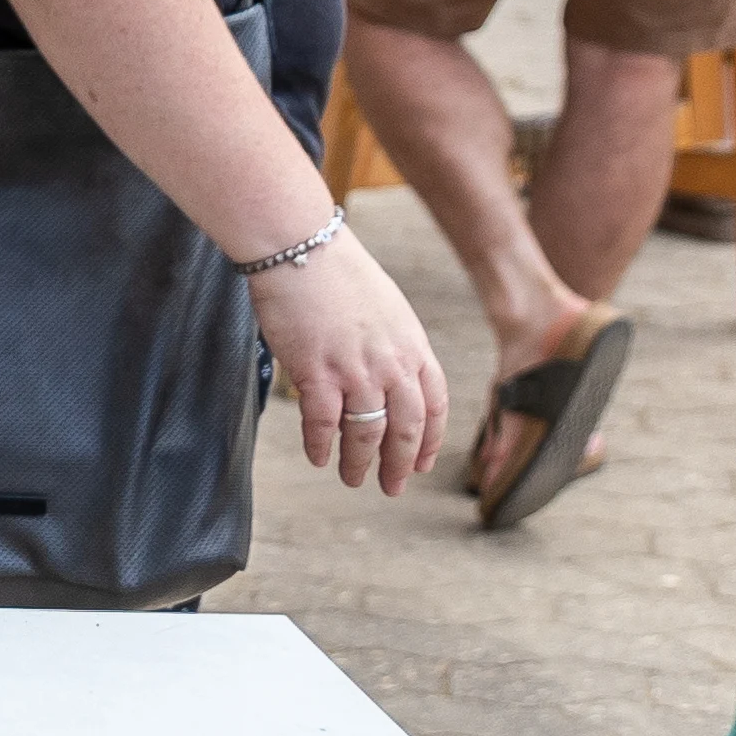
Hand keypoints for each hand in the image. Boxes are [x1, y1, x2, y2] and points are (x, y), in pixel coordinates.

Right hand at [248, 231, 448, 496]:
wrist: (301, 247)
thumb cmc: (336, 272)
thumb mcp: (385, 308)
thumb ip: (392, 346)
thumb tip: (384, 379)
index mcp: (413, 345)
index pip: (434, 405)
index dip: (430, 439)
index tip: (422, 462)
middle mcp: (391, 363)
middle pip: (406, 428)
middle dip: (401, 465)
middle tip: (393, 487)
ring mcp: (355, 370)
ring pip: (366, 433)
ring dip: (359, 463)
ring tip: (352, 479)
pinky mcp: (316, 372)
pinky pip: (324, 423)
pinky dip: (321, 445)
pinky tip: (318, 456)